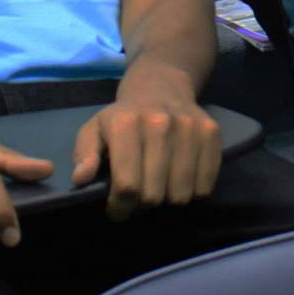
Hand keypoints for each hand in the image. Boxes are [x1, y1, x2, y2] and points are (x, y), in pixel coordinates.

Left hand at [70, 67, 221, 220]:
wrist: (161, 85)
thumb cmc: (123, 116)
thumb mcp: (94, 129)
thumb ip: (84, 154)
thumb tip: (81, 179)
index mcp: (126, 124)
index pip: (127, 185)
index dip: (120, 207)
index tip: (117, 209)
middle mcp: (160, 124)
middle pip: (153, 195)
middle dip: (142, 204)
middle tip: (139, 196)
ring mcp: (190, 128)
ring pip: (181, 195)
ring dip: (168, 199)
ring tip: (160, 186)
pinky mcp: (212, 133)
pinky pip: (205, 186)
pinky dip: (192, 192)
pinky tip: (180, 179)